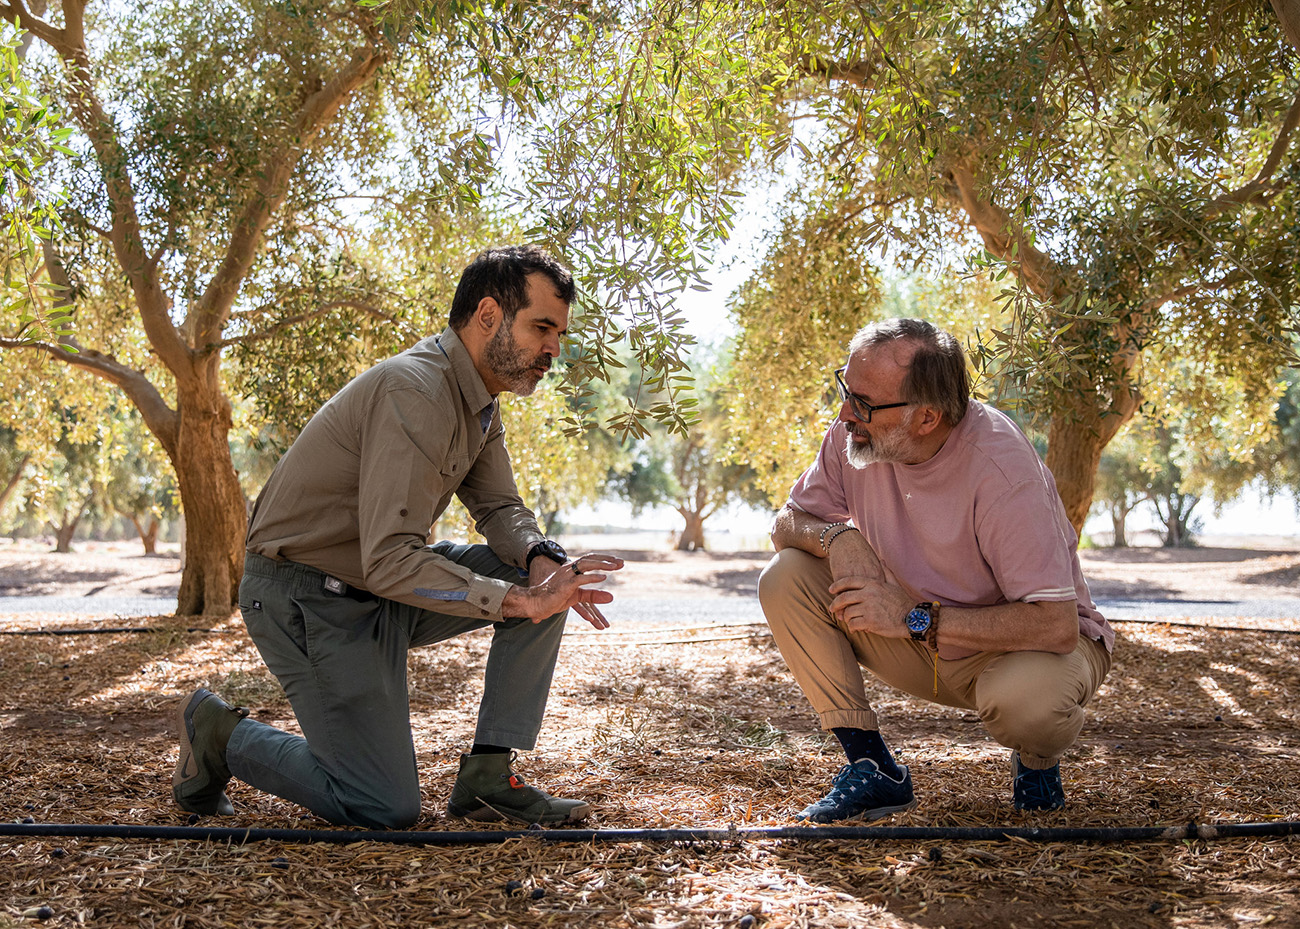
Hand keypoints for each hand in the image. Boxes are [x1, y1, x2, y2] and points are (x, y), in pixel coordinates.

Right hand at [509, 552, 624, 629]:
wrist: (534, 603)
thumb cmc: (554, 599)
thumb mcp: (578, 596)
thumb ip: (594, 595)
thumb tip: (612, 597)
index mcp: (572, 571)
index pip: (590, 561)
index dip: (604, 560)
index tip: (618, 562)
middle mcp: (569, 570)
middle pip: (590, 560)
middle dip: (606, 560)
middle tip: (621, 563)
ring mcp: (566, 576)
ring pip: (585, 566)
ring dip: (601, 565)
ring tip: (615, 567)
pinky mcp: (564, 586)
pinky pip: (579, 579)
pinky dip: (591, 577)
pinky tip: (603, 578)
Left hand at [828, 575, 911, 634]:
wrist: (914, 618)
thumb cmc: (903, 602)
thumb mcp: (894, 584)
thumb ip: (885, 572)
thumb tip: (881, 560)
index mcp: (873, 584)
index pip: (849, 581)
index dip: (837, 585)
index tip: (831, 590)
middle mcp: (869, 594)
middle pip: (844, 598)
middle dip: (835, 604)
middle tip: (832, 609)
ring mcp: (869, 608)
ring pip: (848, 612)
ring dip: (847, 618)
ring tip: (849, 621)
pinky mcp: (870, 622)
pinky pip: (854, 624)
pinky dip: (853, 627)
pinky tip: (855, 628)